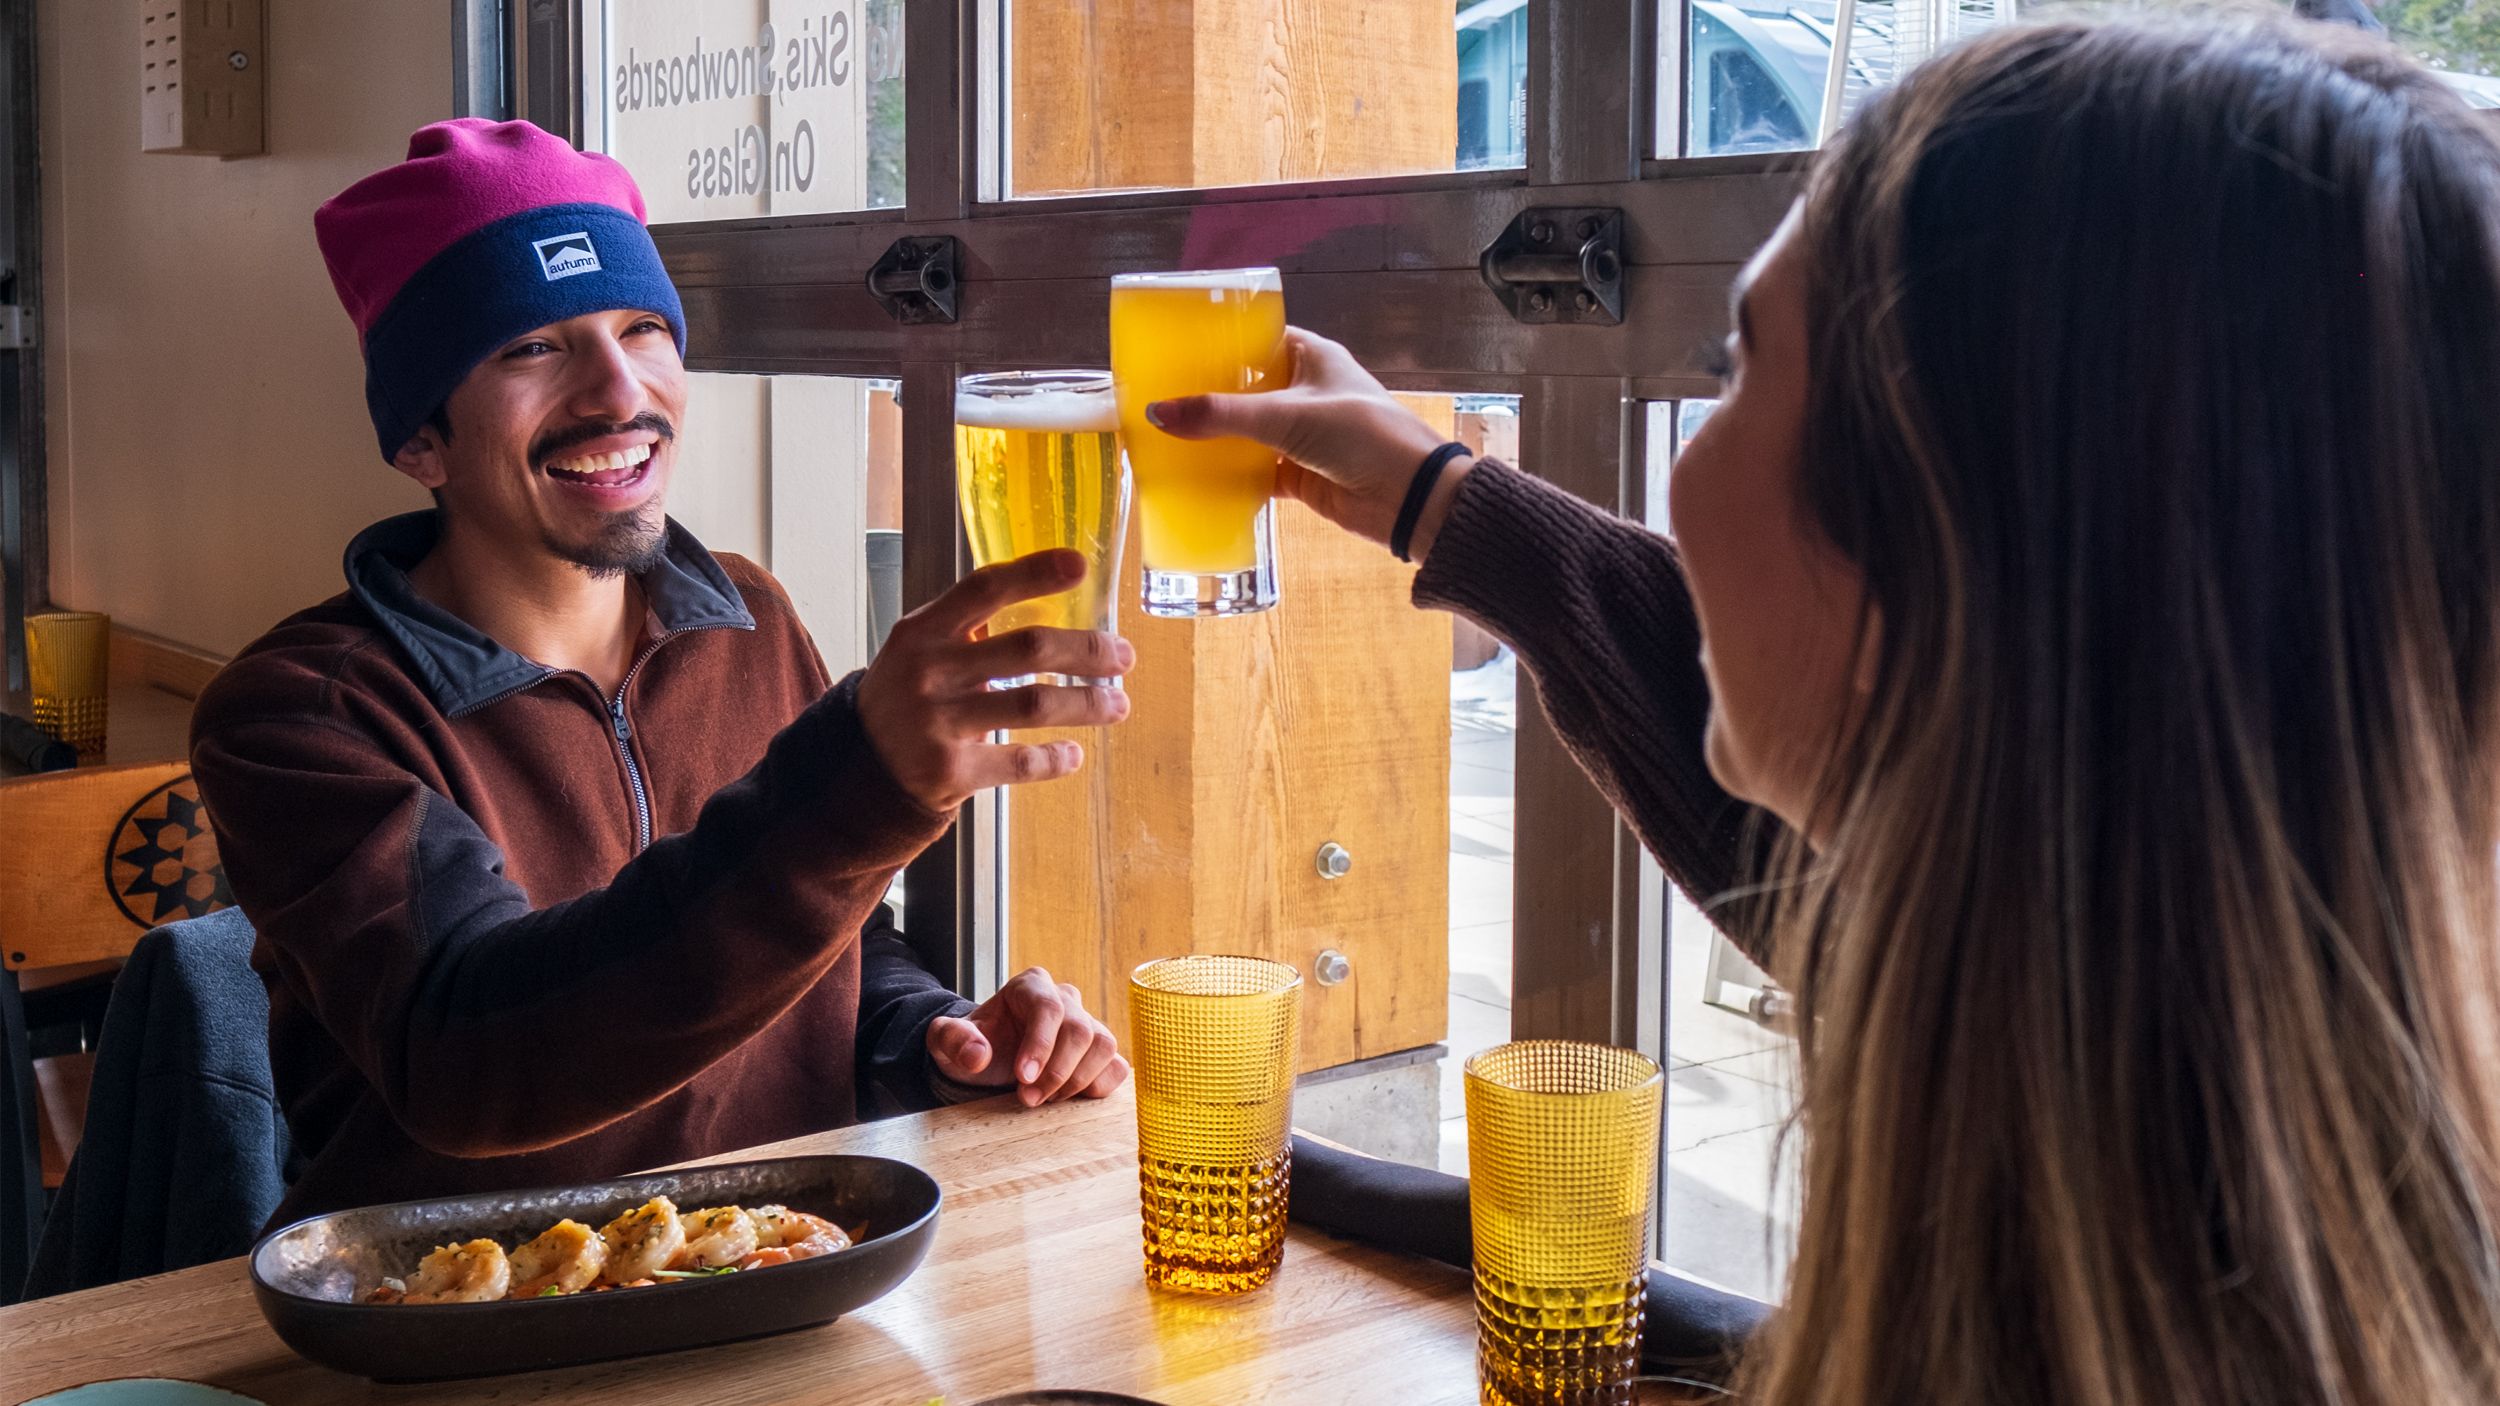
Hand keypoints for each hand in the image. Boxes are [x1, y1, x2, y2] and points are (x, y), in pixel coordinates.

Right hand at [858, 549, 1134, 813]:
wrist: (858, 765)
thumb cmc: (907, 693)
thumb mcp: (920, 647)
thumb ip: (968, 622)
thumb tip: (1049, 598)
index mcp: (924, 630)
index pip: (984, 587)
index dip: (1035, 573)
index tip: (1081, 567)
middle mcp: (930, 671)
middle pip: (1027, 648)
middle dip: (1086, 650)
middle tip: (1123, 656)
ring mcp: (939, 722)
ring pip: (1033, 704)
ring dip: (1088, 704)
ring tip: (1118, 704)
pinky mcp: (949, 771)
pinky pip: (1019, 762)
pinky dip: (1054, 759)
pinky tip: (1073, 754)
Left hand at [925, 967, 1129, 1106]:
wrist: (987, 1062)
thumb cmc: (971, 1045)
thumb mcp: (947, 1041)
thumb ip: (953, 1041)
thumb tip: (977, 1055)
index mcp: (1030, 986)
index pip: (1048, 1008)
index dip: (1040, 1044)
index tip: (1023, 1078)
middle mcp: (1064, 999)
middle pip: (1080, 1030)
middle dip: (1056, 1071)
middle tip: (1028, 1099)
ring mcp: (1086, 1024)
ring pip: (1103, 1046)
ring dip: (1076, 1081)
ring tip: (1044, 1099)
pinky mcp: (1099, 1052)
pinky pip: (1117, 1066)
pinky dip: (1098, 1086)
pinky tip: (1068, 1098)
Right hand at [1145, 327, 1473, 557]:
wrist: (1410, 497)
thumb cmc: (1362, 436)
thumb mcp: (1288, 416)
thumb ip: (1223, 415)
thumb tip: (1159, 413)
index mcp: (1313, 358)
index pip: (1259, 340)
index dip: (1222, 344)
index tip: (1178, 350)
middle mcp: (1307, 393)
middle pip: (1248, 389)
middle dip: (1209, 396)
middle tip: (1160, 396)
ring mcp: (1304, 436)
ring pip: (1249, 433)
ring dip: (1216, 438)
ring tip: (1166, 435)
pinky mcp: (1300, 475)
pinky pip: (1256, 472)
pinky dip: (1230, 476)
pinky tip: (1193, 477)